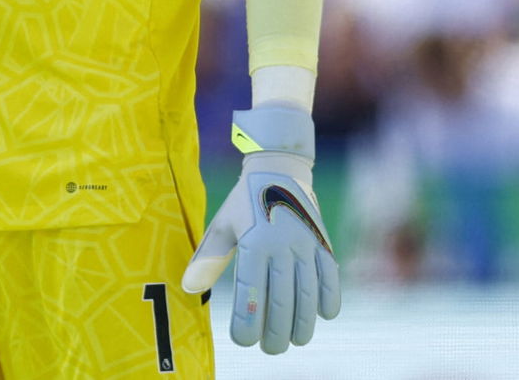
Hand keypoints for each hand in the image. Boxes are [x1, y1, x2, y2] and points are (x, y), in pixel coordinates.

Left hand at [181, 104, 340, 353]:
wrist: (279, 169)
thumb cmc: (244, 202)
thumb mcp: (222, 225)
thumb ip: (208, 259)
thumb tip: (188, 289)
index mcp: (253, 243)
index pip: (250, 293)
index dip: (247, 322)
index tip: (242, 341)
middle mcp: (282, 247)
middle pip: (282, 301)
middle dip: (276, 332)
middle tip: (270, 348)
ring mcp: (306, 245)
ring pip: (308, 294)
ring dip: (303, 323)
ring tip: (295, 341)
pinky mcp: (323, 243)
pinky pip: (330, 276)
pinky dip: (330, 298)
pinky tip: (324, 316)